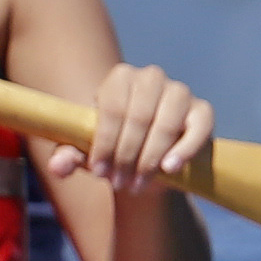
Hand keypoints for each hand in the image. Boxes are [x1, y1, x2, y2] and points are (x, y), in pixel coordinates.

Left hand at [46, 64, 211, 194]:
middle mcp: (151, 77)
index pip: (112, 108)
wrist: (147, 162)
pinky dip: (184, 149)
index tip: (98, 172)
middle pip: (138, 117)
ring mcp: (179, 91)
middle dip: (126, 155)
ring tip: (137, 183)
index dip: (105, 143)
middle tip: (118, 183)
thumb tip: (57, 167)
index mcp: (120, 78)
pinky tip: (169, 168)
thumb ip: (69, 156)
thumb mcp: (87, 153)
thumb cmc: (112, 149)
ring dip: (150, 158)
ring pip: (166, 123)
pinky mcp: (203, 110)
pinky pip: (199, 127)